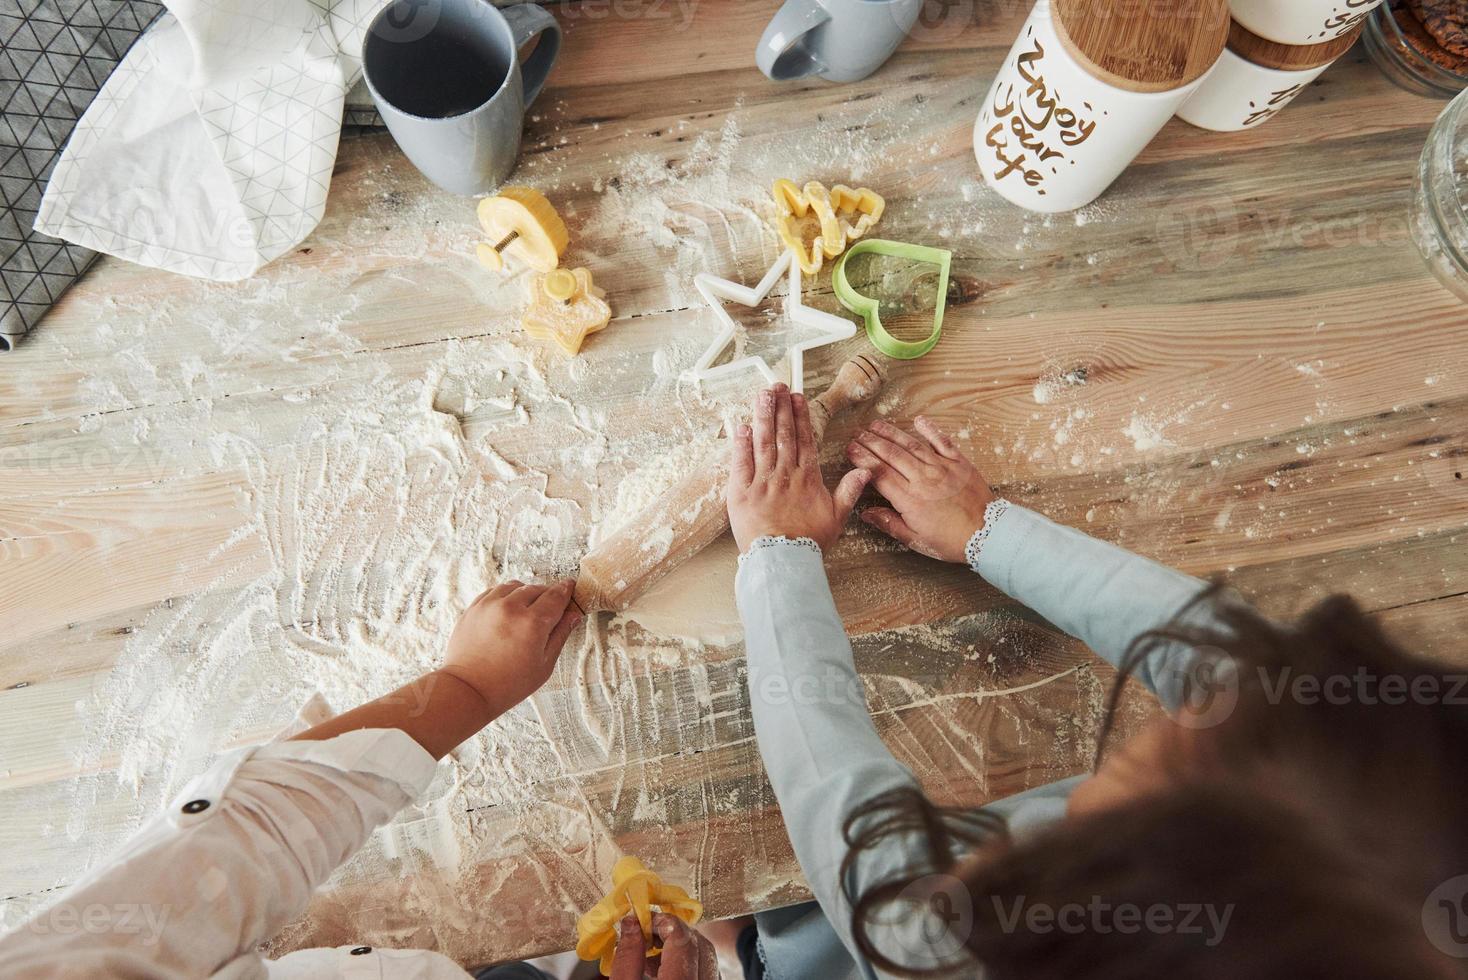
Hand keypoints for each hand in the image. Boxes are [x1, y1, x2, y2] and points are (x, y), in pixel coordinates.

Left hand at [441, 579, 580, 715]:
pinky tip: (508, 610)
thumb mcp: (544, 665)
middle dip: (547, 596)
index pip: (556, 596)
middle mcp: (511, 608)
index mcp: (532, 623)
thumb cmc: (507, 684)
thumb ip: (560, 635)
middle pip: (537, 589)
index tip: (570, 588)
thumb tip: (572, 616)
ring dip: (525, 593)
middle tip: (549, 610)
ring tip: (527, 610)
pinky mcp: (474, 608)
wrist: (468, 690)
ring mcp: (489, 606)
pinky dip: (505, 596)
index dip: (566, 591)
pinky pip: (495, 591)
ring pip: (515, 586)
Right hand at [610, 913, 719, 979]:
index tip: (644, 919)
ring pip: (708, 957)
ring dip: (683, 946)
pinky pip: (708, 971)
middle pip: (700, 944)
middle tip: (648, 931)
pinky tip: (665, 968)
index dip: (662, 921)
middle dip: (674, 931)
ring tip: (653, 952)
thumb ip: (628, 957)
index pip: (682, 938)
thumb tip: (632, 923)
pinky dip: (690, 962)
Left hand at [726, 383, 869, 553]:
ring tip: (762, 394)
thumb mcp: (837, 517)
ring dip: (762, 416)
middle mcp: (785, 474)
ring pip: (762, 442)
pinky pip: (740, 462)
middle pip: (783, 434)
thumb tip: (866, 471)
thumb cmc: (810, 541)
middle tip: (777, 386)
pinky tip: (740, 425)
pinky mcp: (741, 492)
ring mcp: (762, 481)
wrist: (784, 560)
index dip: (801, 416)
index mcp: (807, 478)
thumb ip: (849, 491)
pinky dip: (740, 443)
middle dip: (780, 407)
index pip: (805, 439)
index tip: (797, 398)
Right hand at [845, 417, 994, 562]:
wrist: (989, 534)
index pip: (880, 474)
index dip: (863, 459)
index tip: (850, 450)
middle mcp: (923, 479)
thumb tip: (866, 513)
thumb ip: (890, 524)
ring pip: (911, 445)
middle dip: (871, 442)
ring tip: (876, 424)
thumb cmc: (951, 541)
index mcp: (910, 499)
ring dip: (892, 432)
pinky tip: (918, 420)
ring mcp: (942, 468)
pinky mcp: (960, 463)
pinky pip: (942, 442)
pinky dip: (930, 430)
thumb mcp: (916, 539)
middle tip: (857, 433)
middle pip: (892, 455)